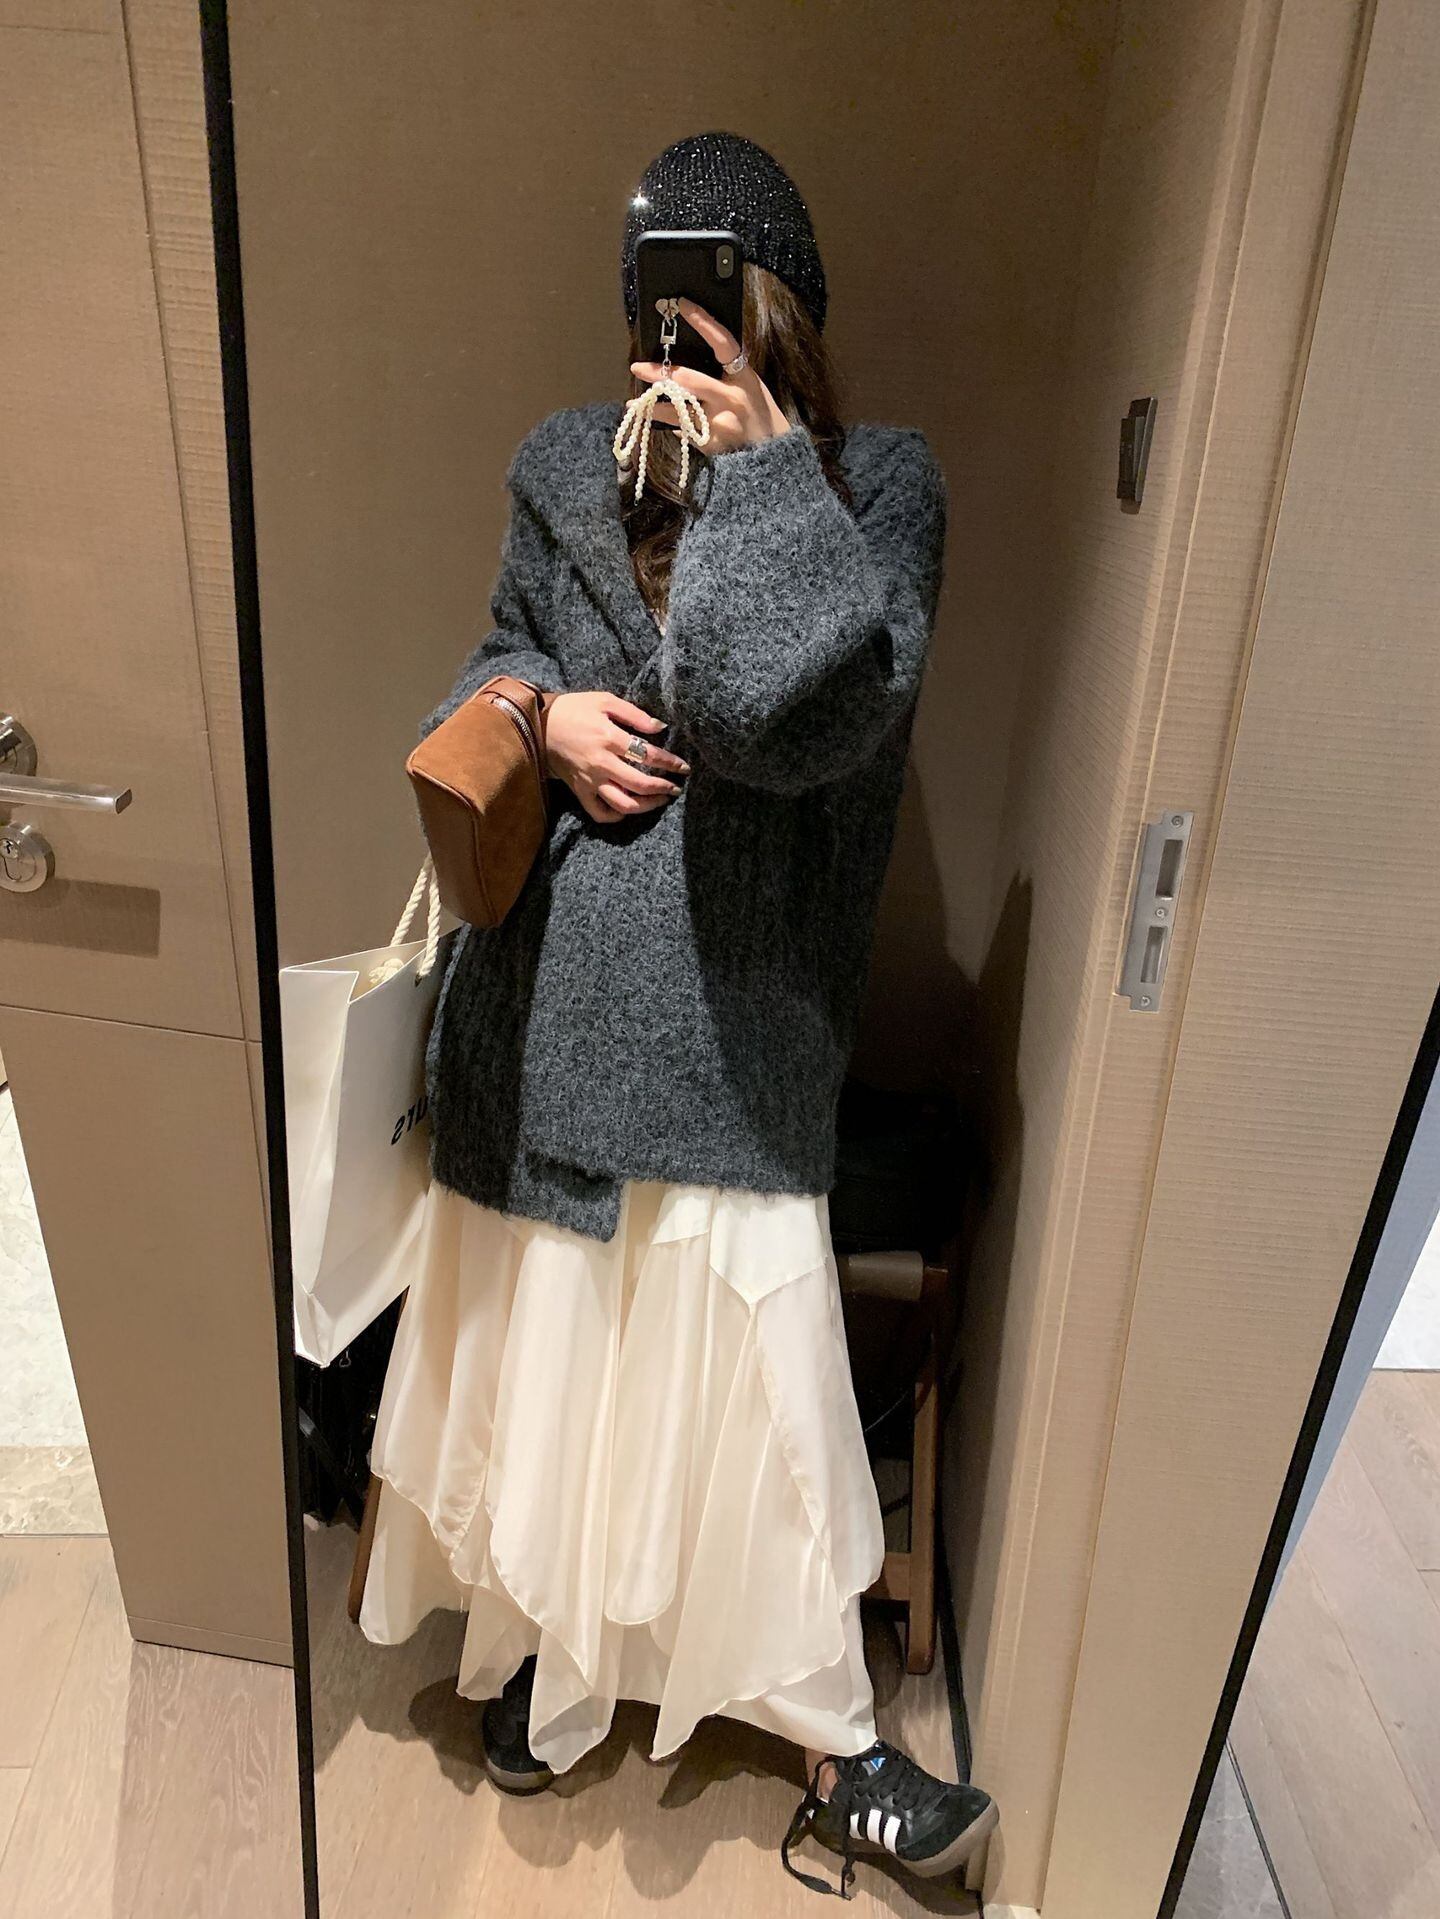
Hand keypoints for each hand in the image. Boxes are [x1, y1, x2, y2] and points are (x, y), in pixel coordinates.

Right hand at [545, 690, 688, 824]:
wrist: (539, 724)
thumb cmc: (574, 709)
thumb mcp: (604, 700)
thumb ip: (634, 714)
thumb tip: (660, 728)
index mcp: (609, 738)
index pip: (648, 755)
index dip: (670, 763)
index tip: (683, 767)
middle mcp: (601, 763)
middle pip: (640, 784)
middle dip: (663, 787)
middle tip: (676, 787)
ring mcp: (590, 780)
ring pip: (623, 804)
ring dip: (646, 806)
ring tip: (659, 800)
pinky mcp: (580, 791)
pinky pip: (600, 813)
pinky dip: (616, 816)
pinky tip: (628, 810)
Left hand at [630, 298, 790, 452]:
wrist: (772, 458)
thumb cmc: (761, 418)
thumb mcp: (752, 389)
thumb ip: (728, 375)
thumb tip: (695, 359)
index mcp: (744, 377)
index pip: (722, 342)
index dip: (703, 322)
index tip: (682, 305)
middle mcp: (732, 397)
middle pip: (688, 379)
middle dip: (659, 373)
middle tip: (637, 367)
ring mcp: (721, 422)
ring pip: (678, 410)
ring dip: (653, 406)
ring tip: (634, 403)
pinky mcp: (712, 444)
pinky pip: (684, 432)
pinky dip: (675, 428)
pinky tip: (669, 428)